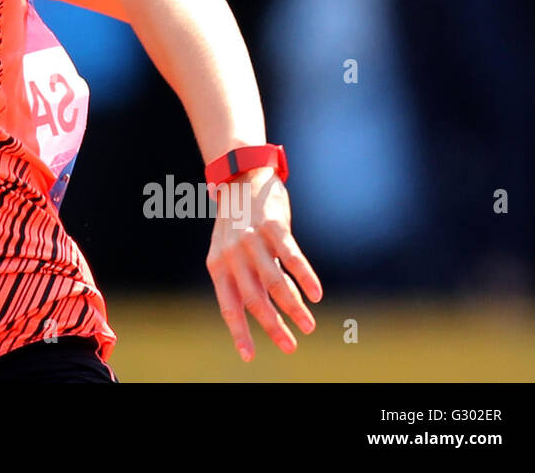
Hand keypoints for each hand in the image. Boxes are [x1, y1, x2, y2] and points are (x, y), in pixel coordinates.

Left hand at [205, 166, 321, 360]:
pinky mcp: (273, 226)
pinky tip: (316, 295)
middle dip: (273, 327)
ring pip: (275, 283)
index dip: (239, 332)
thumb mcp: (231, 251)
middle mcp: (232, 254)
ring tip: (309, 326)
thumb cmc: (238, 223)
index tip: (250, 356)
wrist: (241, 177)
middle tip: (291, 348)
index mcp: (218, 264)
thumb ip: (248, 278)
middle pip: (254, 299)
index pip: (228, 306)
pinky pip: (292, 258)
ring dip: (293, 308)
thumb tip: (273, 310)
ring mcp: (252, 240)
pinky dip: (305, 278)